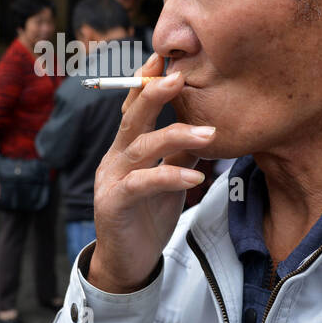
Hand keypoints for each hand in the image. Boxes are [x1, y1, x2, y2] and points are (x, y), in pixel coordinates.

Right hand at [91, 52, 213, 293]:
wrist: (128, 263)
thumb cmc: (148, 217)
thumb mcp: (169, 178)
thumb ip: (181, 152)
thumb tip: (208, 126)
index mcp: (128, 147)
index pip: (135, 107)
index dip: (147, 81)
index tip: (166, 59)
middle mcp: (116, 157)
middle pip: (133, 117)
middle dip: (155, 93)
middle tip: (181, 77)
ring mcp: (111, 179)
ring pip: (141, 147)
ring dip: (176, 135)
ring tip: (209, 134)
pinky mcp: (114, 204)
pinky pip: (142, 184)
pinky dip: (168, 177)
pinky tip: (193, 177)